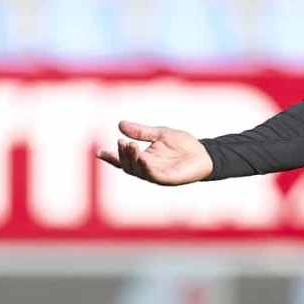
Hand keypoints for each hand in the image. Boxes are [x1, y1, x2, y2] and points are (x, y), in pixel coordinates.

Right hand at [96, 121, 213, 185]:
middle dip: (123, 154)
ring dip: (132, 159)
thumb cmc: (183, 145)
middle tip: (123, 141)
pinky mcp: (168, 179)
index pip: (123, 160)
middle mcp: (147, 168)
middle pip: (128, 165)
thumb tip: (120, 124)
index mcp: (144, 158)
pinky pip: (154, 176)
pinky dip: (146, 168)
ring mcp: (157, 175)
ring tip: (131, 145)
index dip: (111, 157)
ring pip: (138, 171)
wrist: (204, 153)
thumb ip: (141, 131)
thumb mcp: (160, 133)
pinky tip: (144, 158)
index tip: (98, 152)